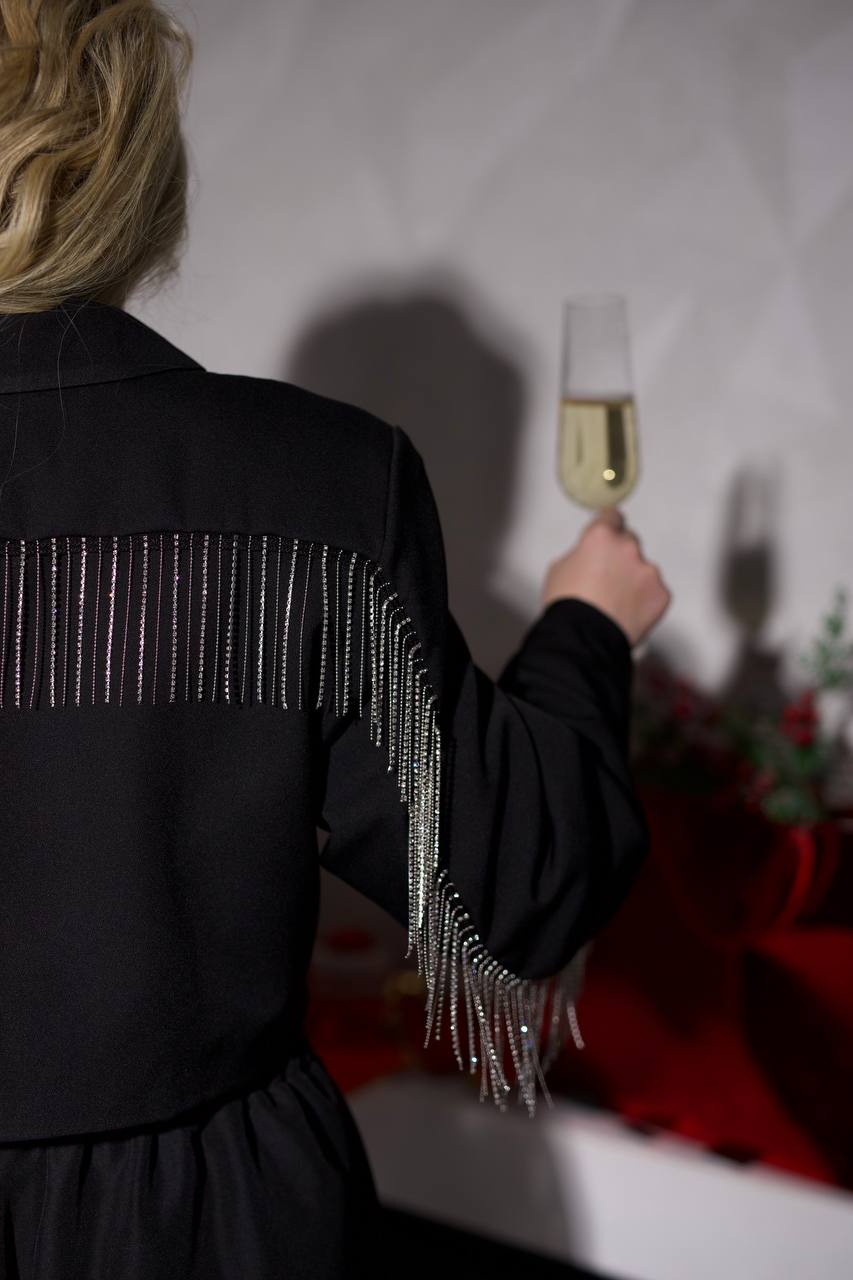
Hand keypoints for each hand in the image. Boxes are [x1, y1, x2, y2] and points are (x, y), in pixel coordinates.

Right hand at [541, 507, 671, 646]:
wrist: (583, 640)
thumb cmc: (566, 606)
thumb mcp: (559, 568)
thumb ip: (580, 553)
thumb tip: (588, 557)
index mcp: (601, 536)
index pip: (611, 517)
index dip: (608, 526)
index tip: (609, 531)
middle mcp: (628, 548)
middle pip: (629, 542)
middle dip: (620, 556)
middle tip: (606, 579)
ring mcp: (648, 571)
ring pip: (643, 569)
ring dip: (633, 579)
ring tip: (614, 603)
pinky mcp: (661, 593)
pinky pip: (654, 592)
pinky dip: (644, 600)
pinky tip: (626, 613)